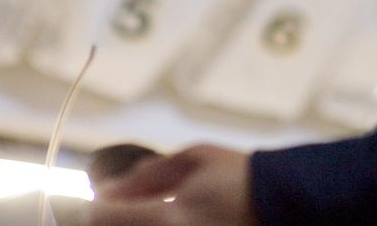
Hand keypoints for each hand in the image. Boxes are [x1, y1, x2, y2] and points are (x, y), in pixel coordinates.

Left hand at [88, 143, 255, 225]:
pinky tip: (166, 217)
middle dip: (111, 218)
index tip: (100, 195)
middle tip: (119, 204)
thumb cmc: (239, 175)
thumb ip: (152, 173)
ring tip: (147, 208)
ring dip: (133, 222)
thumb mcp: (196, 158)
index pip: (108, 217)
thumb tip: (115, 185)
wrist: (280, 199)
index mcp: (171, 216)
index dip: (96, 205)